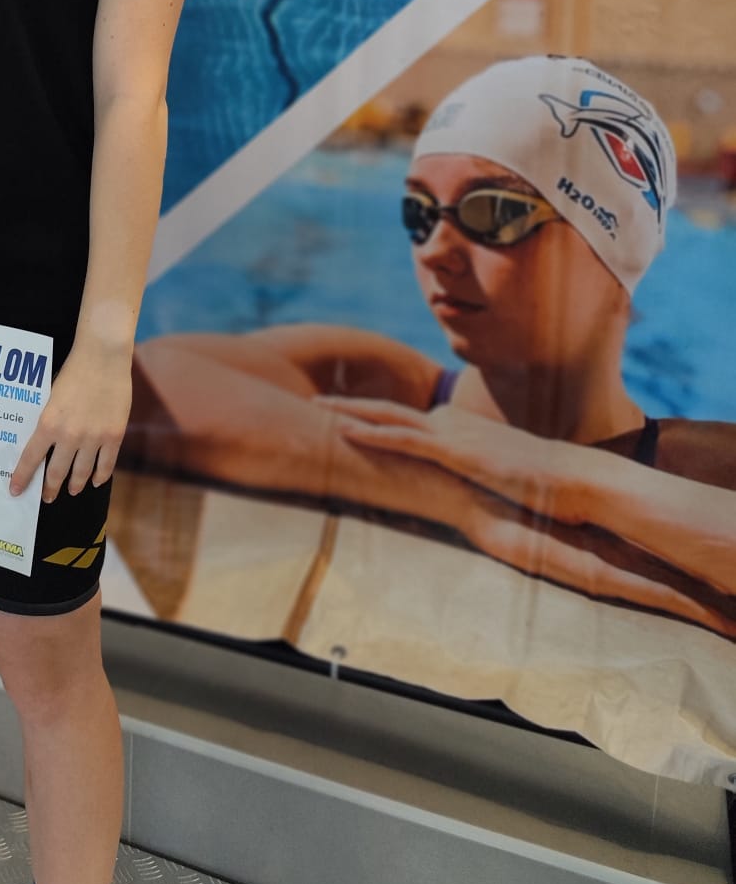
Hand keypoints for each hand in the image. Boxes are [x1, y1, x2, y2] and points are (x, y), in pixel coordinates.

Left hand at [11, 344, 132, 503]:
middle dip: (50, 488)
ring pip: (82, 472)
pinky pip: (106, 464)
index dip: (23, 478)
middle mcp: (69, 435)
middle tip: (46, 497)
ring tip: (71, 490)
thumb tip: (42, 442)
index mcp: (48, 424)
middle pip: (56, 472)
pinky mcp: (114, 435)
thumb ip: (48, 421)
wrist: (102, 356)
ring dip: (75, 484)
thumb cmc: (73, 370)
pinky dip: (100, 476)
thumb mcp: (50, 396)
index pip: (30, 459)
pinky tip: (96, 481)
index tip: (16, 491)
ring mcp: (94, 437)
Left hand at [319, 398, 574, 519]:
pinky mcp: (454, 451)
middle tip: (315, 399)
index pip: (404, 416)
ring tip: (315, 407)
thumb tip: (461, 484)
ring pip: (388, 416)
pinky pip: (403, 438)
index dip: (372, 413)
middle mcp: (449, 421)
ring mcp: (450, 433)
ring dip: (350, 411)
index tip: (341, 411)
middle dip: (350, 402)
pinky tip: (344, 432)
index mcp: (456, 426)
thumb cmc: (536, 483)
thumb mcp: (493, 473)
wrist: (569, 479)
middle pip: (388, 407)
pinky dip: (372, 433)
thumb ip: (470, 472)